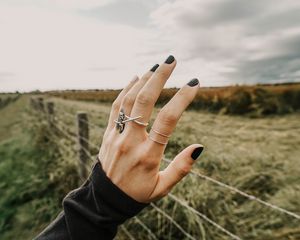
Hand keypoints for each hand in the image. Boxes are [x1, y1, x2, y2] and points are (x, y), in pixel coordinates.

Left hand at [98, 55, 203, 202]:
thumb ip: (181, 168)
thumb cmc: (137, 194)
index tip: (194, 84)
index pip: (168, 120)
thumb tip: (199, 147)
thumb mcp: (163, 188)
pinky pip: (116, 106)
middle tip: (172, 61)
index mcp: (148, 155)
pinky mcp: (107, 133)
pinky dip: (125, 90)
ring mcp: (116, 135)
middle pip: (145, 101)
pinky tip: (135, 78)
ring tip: (157, 66)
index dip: (182, 99)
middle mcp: (131, 141)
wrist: (105, 199)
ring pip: (129, 100)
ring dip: (143, 80)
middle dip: (159, 77)